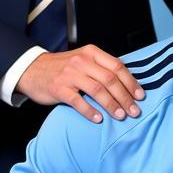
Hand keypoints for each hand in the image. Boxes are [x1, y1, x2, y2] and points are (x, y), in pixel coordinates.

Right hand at [17, 47, 144, 121]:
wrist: (32, 69)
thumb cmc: (63, 68)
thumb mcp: (83, 60)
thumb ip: (102, 68)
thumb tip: (128, 84)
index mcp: (91, 53)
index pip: (117, 66)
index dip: (131, 82)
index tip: (140, 96)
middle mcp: (82, 61)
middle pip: (110, 80)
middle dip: (125, 97)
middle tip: (134, 111)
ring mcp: (69, 75)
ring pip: (97, 90)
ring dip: (112, 105)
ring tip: (121, 116)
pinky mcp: (58, 88)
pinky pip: (77, 101)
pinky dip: (90, 111)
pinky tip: (98, 119)